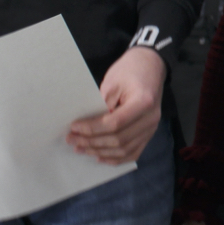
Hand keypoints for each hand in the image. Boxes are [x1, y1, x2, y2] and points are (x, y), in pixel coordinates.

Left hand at [67, 47, 164, 164]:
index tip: (74, 127)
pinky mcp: (149, 133)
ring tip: (81, 148)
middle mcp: (150, 119)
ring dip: (100, 152)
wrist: (150, 66)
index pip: (115, 123)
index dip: (92, 128)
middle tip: (72, 139)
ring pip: (124, 150)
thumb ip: (101, 104)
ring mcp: (152, 128)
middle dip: (92, 142)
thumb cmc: (130, 70)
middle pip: (119, 140)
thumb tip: (84, 125)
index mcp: (143, 102)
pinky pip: (133, 152)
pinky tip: (99, 157)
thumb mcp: (112, 81)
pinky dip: (115, 158)